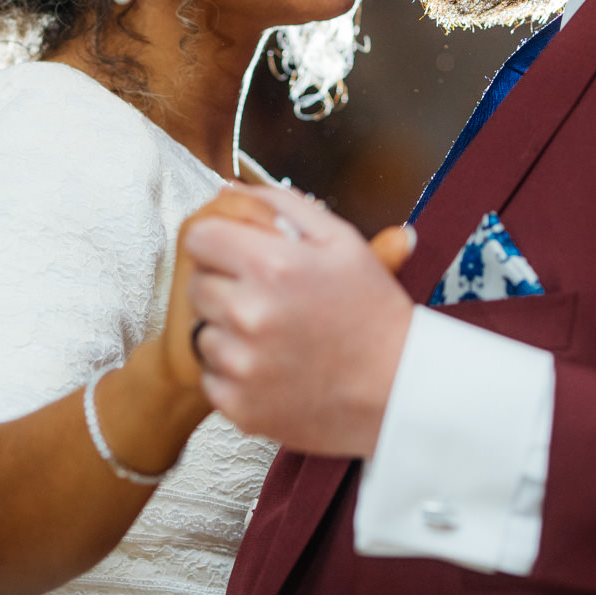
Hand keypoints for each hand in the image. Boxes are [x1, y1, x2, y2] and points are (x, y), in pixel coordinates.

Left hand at [184, 185, 415, 456]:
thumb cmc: (372, 312)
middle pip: (196, 285)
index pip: (199, 238)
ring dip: (229, 331)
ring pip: (202, 333)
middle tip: (268, 299)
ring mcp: (241, 365)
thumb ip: (280, 204)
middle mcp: (248, 314)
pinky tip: (274, 368)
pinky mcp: (238, 406)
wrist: (400, 391)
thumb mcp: (341, 240)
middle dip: (226, 286)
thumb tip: (227, 188)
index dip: (221, 243)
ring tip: (276, 337)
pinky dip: (235, 372)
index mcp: (270, 265)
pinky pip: (212, 377)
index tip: (242, 257)